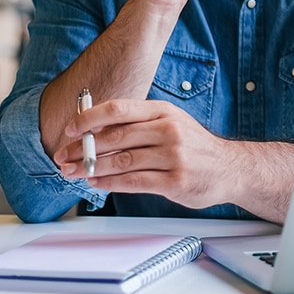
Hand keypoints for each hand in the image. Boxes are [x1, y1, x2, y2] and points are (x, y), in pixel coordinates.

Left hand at [55, 99, 237, 209]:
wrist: (230, 168)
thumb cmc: (194, 146)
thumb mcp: (170, 123)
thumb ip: (138, 125)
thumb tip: (95, 130)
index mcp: (164, 112)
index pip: (119, 109)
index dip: (89, 118)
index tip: (69, 129)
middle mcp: (169, 130)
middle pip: (115, 137)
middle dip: (83, 148)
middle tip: (63, 156)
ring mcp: (173, 156)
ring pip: (121, 161)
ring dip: (91, 168)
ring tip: (73, 172)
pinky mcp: (175, 181)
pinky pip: (133, 182)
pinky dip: (110, 183)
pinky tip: (97, 183)